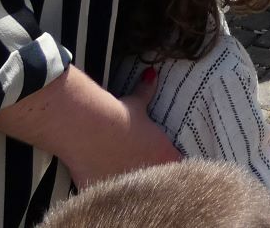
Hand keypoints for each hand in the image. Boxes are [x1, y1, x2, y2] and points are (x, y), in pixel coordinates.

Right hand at [66, 73, 179, 188]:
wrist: (91, 129)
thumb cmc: (119, 116)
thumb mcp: (137, 103)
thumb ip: (147, 91)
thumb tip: (152, 75)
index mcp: (166, 156)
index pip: (178, 166)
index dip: (170, 162)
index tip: (161, 157)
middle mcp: (153, 175)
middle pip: (159, 180)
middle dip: (152, 172)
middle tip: (138, 162)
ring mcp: (132, 187)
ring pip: (138, 190)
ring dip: (133, 181)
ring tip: (120, 168)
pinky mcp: (108, 194)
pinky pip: (113, 195)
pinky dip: (109, 188)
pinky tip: (103, 177)